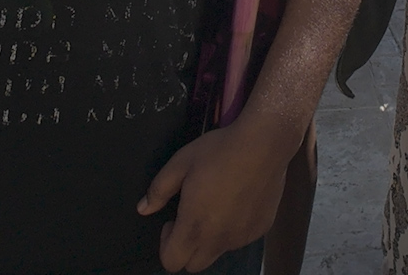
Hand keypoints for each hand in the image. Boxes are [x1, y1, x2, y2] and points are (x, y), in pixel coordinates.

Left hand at [138, 115, 293, 271]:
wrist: (264, 144)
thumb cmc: (220, 151)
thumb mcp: (180, 163)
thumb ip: (158, 190)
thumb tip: (143, 208)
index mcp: (195, 225)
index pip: (171, 262)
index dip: (165, 244)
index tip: (171, 221)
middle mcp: (219, 238)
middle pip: (194, 265)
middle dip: (186, 247)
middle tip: (190, 216)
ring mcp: (242, 236)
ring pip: (218, 252)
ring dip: (210, 238)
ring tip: (216, 205)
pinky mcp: (260, 229)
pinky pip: (239, 239)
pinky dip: (233, 229)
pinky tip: (236, 201)